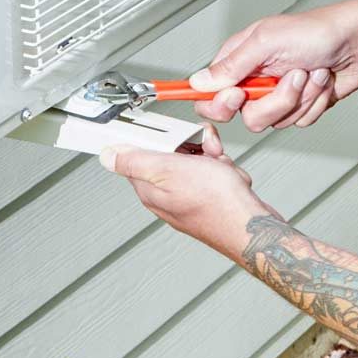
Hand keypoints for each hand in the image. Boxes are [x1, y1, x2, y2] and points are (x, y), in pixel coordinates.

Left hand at [100, 123, 284, 257]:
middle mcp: (166, 193)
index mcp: (150, 187)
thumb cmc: (215, 202)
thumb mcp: (169, 170)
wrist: (250, 224)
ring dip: (211, 155)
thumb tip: (106, 156)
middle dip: (191, 144)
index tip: (171, 133)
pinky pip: (213, 169)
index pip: (141, 151)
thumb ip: (135, 161)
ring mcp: (188, 195)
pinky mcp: (209, 196)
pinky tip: (228, 176)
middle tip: (202, 151)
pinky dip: (223, 167)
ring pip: (196, 157)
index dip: (158, 136)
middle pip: (171, 151)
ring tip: (219, 165)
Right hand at [187, 5, 357, 131]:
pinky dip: (314, 103)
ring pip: (275, 121)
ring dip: (300, 98)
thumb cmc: (318, 30)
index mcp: (241, 58)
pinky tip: (320, 82)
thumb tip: (199, 81)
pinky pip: (298, 122)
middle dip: (275, 100)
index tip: (237, 96)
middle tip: (290, 76)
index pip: (210, 92)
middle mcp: (256, 78)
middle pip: (246, 115)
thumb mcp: (267, 41)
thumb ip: (231, 65)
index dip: (219, 102)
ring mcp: (279, 94)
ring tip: (310, 72)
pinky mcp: (301, 106)